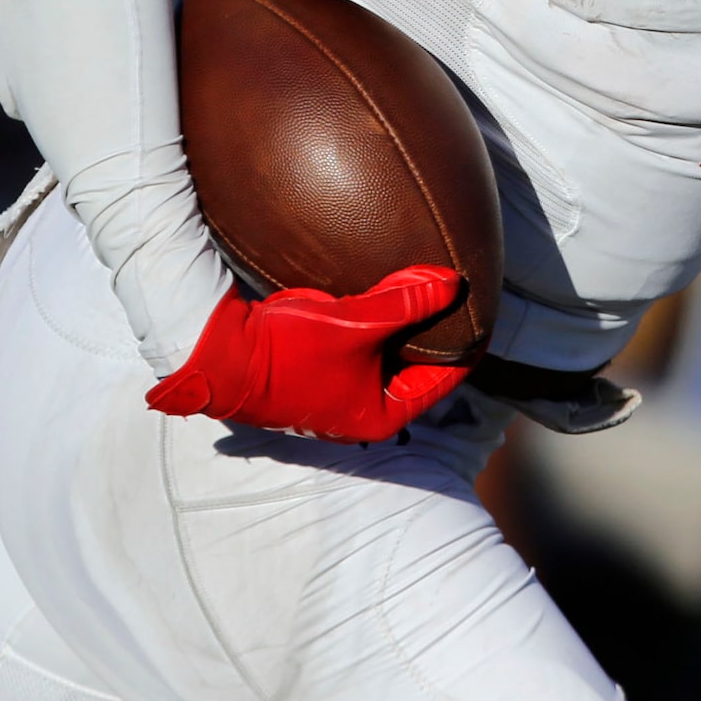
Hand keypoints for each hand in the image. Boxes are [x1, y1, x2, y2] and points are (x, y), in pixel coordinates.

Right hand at [146, 264, 469, 439]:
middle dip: (432, 330)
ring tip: (422, 288)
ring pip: (386, 355)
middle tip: (456, 295)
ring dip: (401, 325)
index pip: (442, 379)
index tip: (483, 314)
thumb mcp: (357, 324)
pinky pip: (361, 348)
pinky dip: (374, 325)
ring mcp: (337, 395)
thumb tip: (453, 283)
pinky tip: (378, 294)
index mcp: (381, 416)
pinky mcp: (317, 374)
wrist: (217, 354)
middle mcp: (361, 412)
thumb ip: (407, 303)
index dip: (464, 344)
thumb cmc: (287, 351)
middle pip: (414, 365)